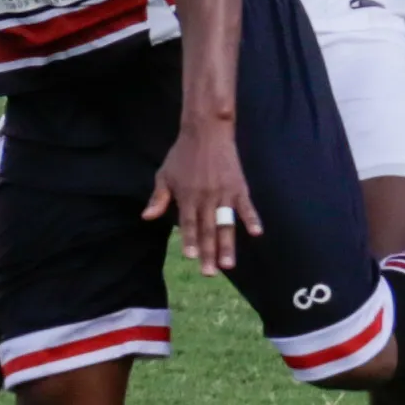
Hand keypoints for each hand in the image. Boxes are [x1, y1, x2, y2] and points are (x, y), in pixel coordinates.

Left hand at [143, 117, 262, 276]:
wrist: (206, 131)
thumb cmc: (182, 154)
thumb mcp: (165, 174)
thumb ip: (158, 198)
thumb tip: (147, 217)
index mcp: (187, 195)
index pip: (188, 223)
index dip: (190, 240)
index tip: (191, 257)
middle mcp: (205, 197)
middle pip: (207, 229)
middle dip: (208, 253)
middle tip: (209, 273)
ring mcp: (224, 193)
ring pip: (225, 223)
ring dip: (227, 245)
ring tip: (228, 265)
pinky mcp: (238, 186)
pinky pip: (246, 206)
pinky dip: (252, 219)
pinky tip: (257, 233)